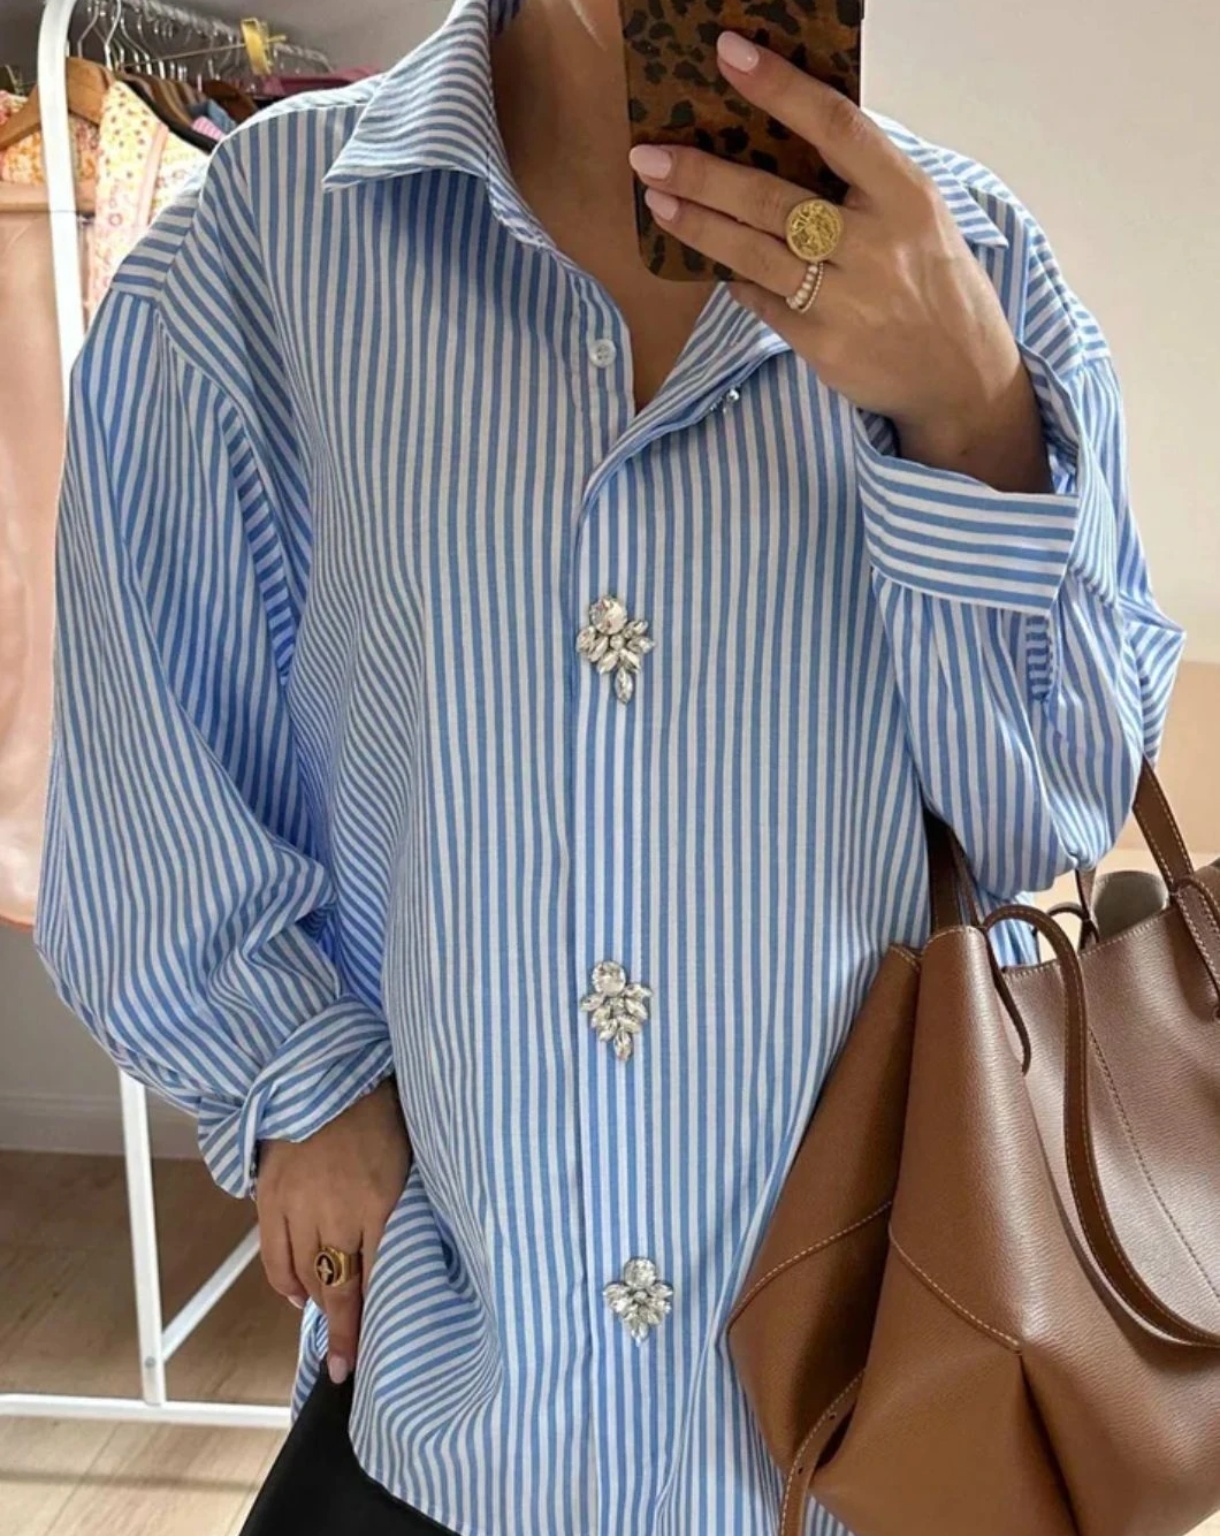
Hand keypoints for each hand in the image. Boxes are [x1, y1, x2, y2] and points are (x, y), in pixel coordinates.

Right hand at [253, 1076, 411, 1383]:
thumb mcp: (412, 1159)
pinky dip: (284, 1282)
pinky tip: (297, 1295)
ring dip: (317, 1303)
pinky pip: (273, 1255)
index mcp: (381, 1200)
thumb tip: (414, 1254)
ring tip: (329, 1322)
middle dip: (343, 1329)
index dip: (372, 1323)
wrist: (332, 1072)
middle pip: (338, 1285)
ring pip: (305, 1274)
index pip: (378, 1278)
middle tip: (344, 1364)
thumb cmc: (384, 1112)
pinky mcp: (270, 1195)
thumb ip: (409, 1209)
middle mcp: (336, 1209)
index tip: (368, 1359)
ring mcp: (298, 1204)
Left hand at [627, 32, 1050, 492]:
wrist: (959, 376)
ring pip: (754, 253)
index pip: (835, 127)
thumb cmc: (933, 282)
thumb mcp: (920, 216)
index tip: (729, 54)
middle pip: (773, 200)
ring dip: (699, 225)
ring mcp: (846, 300)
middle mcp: (875, 245)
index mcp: (905, 196)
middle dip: (703, 175)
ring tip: (658, 200)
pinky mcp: (822, 345)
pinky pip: (761, 301)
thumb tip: (785, 134)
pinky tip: (711, 262)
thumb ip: (864, 179)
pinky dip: (735, 279)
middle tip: (649, 155)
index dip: (779, 88)